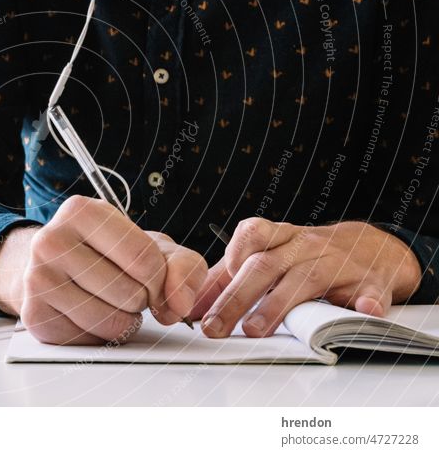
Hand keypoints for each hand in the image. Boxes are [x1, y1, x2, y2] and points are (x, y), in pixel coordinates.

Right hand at [6, 196, 206, 344]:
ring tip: (110, 301)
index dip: (160, 279)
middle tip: (123, 286)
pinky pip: (89, 340)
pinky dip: (101, 336)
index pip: (143, 258)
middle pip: (130, 293)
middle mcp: (51, 241)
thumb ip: (183, 265)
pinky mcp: (34, 316)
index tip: (152, 279)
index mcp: (81, 211)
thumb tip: (180, 304)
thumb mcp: (150, 244)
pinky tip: (90, 314)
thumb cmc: (106, 252)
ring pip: (111, 321)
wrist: (52, 266)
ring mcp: (37, 279)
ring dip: (124, 320)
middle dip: (141, 299)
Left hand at [190, 218, 422, 337]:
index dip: (233, 254)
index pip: (252, 234)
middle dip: (237, 297)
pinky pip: (370, 290)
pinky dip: (367, 302)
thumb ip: (229, 279)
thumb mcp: (269, 257)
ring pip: (306, 280)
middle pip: (267, 266)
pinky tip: (363, 311)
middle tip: (216, 327)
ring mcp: (338, 263)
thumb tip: (192, 307)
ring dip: (277, 305)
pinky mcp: (370, 283)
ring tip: (254, 329)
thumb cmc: (307, 256)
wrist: (370, 248)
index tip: (219, 280)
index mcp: (281, 237)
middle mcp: (306, 245)